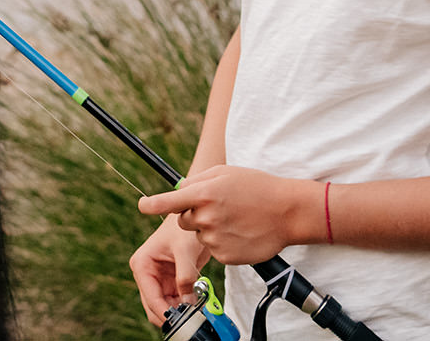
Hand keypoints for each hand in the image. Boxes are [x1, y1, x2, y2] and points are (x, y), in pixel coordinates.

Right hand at [129, 213, 209, 324]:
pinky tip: (197, 306)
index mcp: (142, 264)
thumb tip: (188, 301)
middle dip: (171, 315)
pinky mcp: (172, 281)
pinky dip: (185, 307)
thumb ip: (185, 276)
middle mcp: (147, 273)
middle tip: (189, 321)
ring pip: (166, 306)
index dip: (164, 312)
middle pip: (155, 306)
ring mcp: (159, 279)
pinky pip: (177, 301)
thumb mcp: (185, 250)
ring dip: (179, 313)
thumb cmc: (185, 227)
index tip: (180, 321)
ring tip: (196, 314)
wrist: (196, 216)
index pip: (150, 297)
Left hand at [136, 165, 320, 265]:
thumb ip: (197, 181)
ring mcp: (215, 238)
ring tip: (235, 220)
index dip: (152, 204)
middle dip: (194, 215)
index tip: (142, 206)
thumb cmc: (257, 188)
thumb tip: (178, 189)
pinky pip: (214, 250)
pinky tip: (240, 233)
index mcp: (204, 193)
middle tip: (220, 208)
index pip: (168, 201)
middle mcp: (206, 217)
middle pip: (183, 220)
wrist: (288, 213)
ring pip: (199, 236)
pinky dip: (223, 243)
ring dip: (211, 229)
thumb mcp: (225, 173)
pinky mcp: (225, 256)